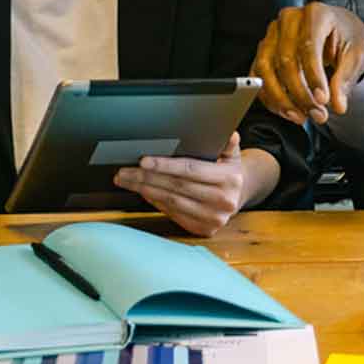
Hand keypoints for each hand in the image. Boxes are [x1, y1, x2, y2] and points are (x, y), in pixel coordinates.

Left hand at [115, 133, 253, 236]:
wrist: (238, 196)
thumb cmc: (228, 171)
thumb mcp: (232, 153)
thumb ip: (227, 143)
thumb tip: (228, 133)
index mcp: (230, 179)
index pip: (191, 170)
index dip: (165, 165)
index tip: (144, 160)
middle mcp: (224, 201)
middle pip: (177, 187)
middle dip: (147, 177)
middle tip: (125, 171)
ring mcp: (214, 218)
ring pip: (171, 202)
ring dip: (145, 190)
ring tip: (128, 180)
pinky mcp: (204, 230)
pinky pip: (173, 214)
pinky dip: (155, 202)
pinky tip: (143, 192)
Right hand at [253, 2, 363, 124]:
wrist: (337, 30)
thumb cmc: (346, 37)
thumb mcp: (356, 55)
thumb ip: (345, 78)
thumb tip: (338, 104)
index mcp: (315, 14)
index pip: (308, 46)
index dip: (314, 76)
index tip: (323, 100)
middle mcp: (289, 20)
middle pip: (285, 60)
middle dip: (300, 93)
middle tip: (317, 114)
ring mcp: (273, 33)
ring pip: (265, 68)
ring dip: (281, 98)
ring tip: (300, 116)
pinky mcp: (264, 49)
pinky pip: (258, 75)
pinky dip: (269, 97)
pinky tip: (286, 110)